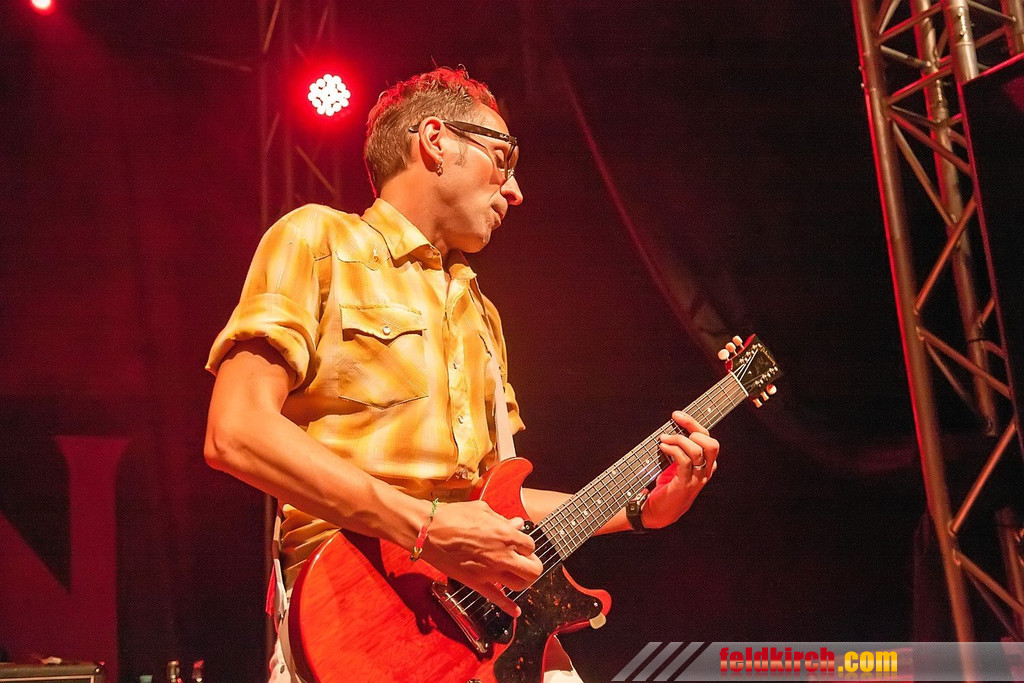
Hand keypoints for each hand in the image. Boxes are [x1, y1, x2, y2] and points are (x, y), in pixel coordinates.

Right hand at [418, 499, 542, 616]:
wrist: (429, 531)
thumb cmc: (454, 516)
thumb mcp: (483, 510)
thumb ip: (503, 520)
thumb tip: (516, 524)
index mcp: (506, 535)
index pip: (531, 545)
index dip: (526, 545)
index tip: (519, 544)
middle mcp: (502, 555)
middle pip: (533, 569)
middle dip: (532, 565)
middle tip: (525, 562)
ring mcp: (490, 571)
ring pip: (520, 585)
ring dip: (522, 581)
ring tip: (517, 576)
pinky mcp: (476, 582)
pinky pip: (497, 599)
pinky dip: (508, 607)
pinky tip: (515, 611)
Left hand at [642, 410, 719, 528]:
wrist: (658, 513)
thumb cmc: (666, 487)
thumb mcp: (677, 466)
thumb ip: (679, 450)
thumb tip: (670, 429)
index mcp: (707, 466)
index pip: (708, 439)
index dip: (693, 424)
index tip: (676, 415)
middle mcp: (706, 472)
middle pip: (711, 444)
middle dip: (692, 428)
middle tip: (674, 426)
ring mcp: (697, 479)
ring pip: (697, 451)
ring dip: (678, 440)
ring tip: (663, 439)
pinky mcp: (685, 485)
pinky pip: (684, 461)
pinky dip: (672, 450)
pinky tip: (663, 448)